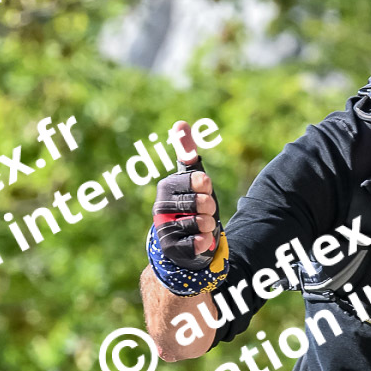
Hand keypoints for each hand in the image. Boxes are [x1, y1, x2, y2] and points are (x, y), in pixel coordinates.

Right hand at [151, 120, 218, 267]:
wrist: (185, 241)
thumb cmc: (192, 206)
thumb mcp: (193, 179)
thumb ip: (187, 153)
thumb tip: (180, 123)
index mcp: (167, 186)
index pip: (198, 180)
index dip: (207, 187)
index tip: (205, 190)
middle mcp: (161, 206)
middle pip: (200, 203)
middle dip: (209, 208)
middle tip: (206, 212)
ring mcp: (164, 228)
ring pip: (200, 224)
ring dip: (208, 226)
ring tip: (202, 226)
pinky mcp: (170, 248)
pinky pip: (196, 243)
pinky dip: (204, 243)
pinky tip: (202, 241)